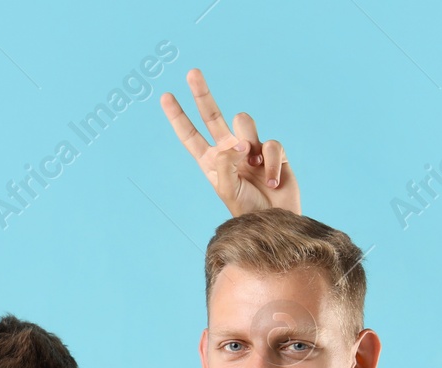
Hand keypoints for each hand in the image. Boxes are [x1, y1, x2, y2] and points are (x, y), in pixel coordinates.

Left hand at [161, 68, 300, 216]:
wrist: (276, 221)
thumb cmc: (247, 210)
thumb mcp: (227, 189)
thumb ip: (226, 162)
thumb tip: (239, 141)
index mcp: (211, 161)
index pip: (190, 135)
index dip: (178, 116)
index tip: (166, 96)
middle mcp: (228, 150)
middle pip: (212, 114)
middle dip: (201, 93)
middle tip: (191, 72)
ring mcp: (251, 148)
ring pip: (244, 121)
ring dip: (248, 141)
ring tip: (253, 165)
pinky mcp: (273, 150)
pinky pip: (270, 143)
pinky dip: (270, 162)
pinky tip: (272, 180)